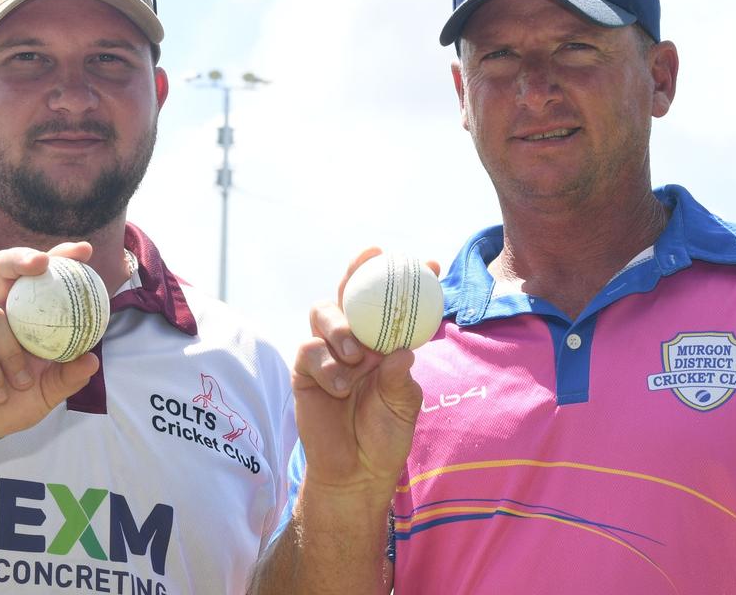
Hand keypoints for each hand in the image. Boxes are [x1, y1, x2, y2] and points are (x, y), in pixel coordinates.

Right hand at [0, 242, 100, 443]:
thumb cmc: (10, 402)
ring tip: (22, 383)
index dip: (60, 258)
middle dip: (22, 258)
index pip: (39, 277)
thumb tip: (93, 360)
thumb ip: (67, 378)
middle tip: (42, 264)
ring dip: (12, 354)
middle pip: (3, 267)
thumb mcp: (46, 393)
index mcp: (23, 315)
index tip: (84, 251)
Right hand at [292, 247, 437, 493]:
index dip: (407, 280)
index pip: (393, 304)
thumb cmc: (384, 436)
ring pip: (323, 312)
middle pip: (349, 293)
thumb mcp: (403, 406)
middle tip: (372, 262)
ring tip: (356, 354)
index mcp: (382, 343)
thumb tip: (402, 351)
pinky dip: (326, 364)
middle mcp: (354, 340)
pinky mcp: (304, 371)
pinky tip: (341, 386)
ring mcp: (327, 353)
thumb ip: (400, 379)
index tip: (432, 264)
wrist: (355, 472)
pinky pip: (309, 350)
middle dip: (357, 271)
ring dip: (340, 327)